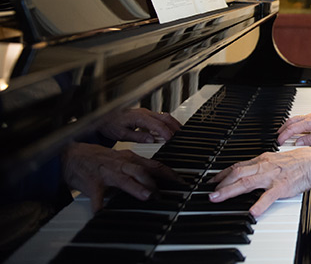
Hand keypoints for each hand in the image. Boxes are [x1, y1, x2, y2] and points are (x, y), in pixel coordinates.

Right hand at [61, 142, 180, 211]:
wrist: (73, 155)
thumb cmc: (100, 160)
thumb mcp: (122, 161)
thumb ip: (139, 170)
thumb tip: (157, 183)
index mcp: (130, 159)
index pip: (155, 165)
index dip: (169, 173)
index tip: (181, 182)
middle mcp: (121, 164)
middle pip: (141, 170)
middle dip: (154, 182)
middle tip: (162, 194)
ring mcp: (107, 173)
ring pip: (124, 179)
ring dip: (136, 188)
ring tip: (146, 196)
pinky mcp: (92, 183)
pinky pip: (96, 195)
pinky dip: (100, 204)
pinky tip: (103, 211)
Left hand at [98, 108, 181, 142]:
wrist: (103, 118)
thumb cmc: (110, 125)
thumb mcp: (121, 134)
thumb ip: (138, 137)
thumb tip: (151, 140)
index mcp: (139, 117)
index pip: (157, 124)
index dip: (166, 132)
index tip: (171, 139)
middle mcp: (144, 113)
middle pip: (165, 117)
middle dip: (174, 126)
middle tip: (180, 136)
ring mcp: (146, 113)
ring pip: (164, 116)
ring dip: (172, 124)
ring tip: (178, 133)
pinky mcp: (145, 115)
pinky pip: (160, 117)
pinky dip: (167, 123)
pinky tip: (169, 129)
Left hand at [209, 147, 310, 216]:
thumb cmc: (301, 160)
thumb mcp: (279, 158)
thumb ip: (265, 165)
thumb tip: (253, 170)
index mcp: (264, 159)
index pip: (239, 165)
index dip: (224, 173)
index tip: (214, 180)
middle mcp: (265, 166)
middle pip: (237, 173)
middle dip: (221, 182)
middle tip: (210, 192)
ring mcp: (272, 177)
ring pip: (246, 182)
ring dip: (229, 190)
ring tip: (218, 198)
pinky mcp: (282, 187)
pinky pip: (269, 197)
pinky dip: (259, 205)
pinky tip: (252, 212)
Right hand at [277, 112, 310, 145]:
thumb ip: (310, 140)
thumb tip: (298, 143)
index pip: (294, 128)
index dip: (285, 135)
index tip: (279, 141)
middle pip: (291, 121)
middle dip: (282, 129)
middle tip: (277, 138)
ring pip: (295, 119)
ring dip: (287, 126)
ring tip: (282, 135)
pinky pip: (301, 120)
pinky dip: (294, 125)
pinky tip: (293, 131)